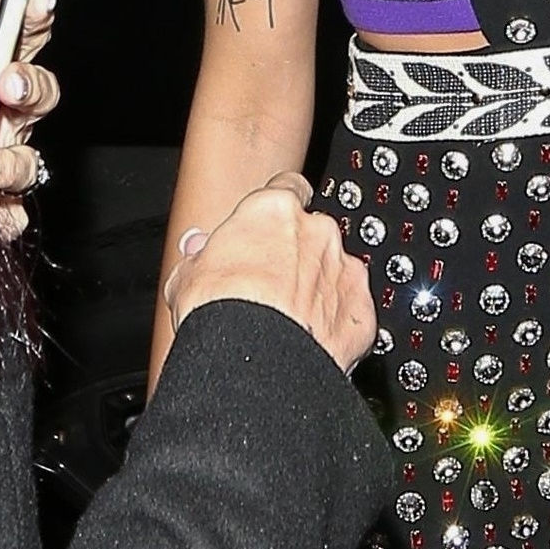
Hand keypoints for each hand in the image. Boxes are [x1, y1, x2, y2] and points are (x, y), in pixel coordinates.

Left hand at [0, 0, 60, 239]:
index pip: (27, 38)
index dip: (37, 15)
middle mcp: (3, 115)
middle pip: (42, 95)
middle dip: (32, 85)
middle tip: (8, 81)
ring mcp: (1, 159)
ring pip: (30, 161)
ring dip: (10, 160)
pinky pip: (13, 215)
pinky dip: (3, 213)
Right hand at [162, 175, 376, 372]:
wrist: (255, 359)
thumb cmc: (220, 313)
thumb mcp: (187, 275)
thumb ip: (198, 255)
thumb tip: (196, 250)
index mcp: (275, 210)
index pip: (285, 189)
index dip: (276, 210)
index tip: (268, 224)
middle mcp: (317, 232)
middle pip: (312, 233)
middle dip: (296, 254)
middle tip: (269, 285)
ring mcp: (345, 269)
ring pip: (334, 271)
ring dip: (318, 288)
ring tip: (288, 319)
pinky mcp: (362, 308)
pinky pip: (351, 309)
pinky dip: (337, 321)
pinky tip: (312, 339)